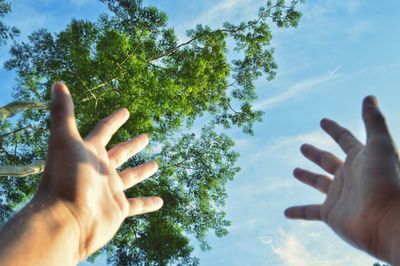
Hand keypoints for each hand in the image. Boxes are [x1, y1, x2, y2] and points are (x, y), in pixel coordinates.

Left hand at [35, 83, 162, 260]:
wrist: (66, 220)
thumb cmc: (65, 178)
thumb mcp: (65, 139)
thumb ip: (63, 112)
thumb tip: (57, 84)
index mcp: (89, 152)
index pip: (104, 130)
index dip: (114, 120)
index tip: (126, 111)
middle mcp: (100, 169)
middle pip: (120, 153)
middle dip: (133, 144)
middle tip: (146, 136)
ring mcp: (110, 189)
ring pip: (130, 177)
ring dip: (143, 171)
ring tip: (156, 164)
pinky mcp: (118, 209)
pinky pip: (136, 205)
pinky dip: (148, 204)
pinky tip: (161, 202)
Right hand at [285, 96, 399, 262]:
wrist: (388, 221)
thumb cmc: (387, 181)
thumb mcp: (380, 146)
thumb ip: (374, 121)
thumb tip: (369, 97)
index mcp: (361, 158)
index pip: (344, 139)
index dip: (334, 129)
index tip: (323, 121)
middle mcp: (349, 176)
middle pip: (328, 160)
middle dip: (315, 153)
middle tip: (302, 147)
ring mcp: (339, 195)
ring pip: (318, 182)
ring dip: (307, 177)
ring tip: (294, 171)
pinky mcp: (331, 214)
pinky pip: (310, 211)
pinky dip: (298, 212)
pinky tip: (286, 213)